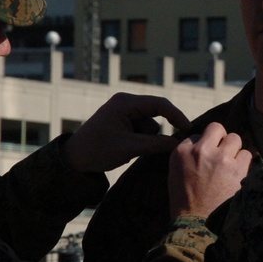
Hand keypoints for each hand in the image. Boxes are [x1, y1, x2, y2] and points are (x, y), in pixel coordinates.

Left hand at [61, 92, 190, 172]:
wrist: (74, 159)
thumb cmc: (97, 150)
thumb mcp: (129, 148)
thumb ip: (155, 144)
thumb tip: (179, 144)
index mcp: (125, 103)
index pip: (159, 104)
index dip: (176, 116)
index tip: (188, 129)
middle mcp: (126, 102)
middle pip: (156, 114)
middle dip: (154, 133)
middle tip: (151, 148)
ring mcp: (125, 112)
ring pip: (150, 125)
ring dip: (146, 139)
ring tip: (128, 149)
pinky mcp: (124, 121)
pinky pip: (142, 129)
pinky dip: (140, 140)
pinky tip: (125, 148)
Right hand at [168, 122, 251, 216]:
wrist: (196, 225)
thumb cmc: (185, 202)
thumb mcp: (175, 173)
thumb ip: (187, 155)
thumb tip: (203, 143)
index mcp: (181, 151)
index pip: (197, 135)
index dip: (204, 146)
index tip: (206, 157)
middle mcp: (201, 150)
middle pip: (217, 129)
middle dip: (221, 140)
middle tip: (222, 155)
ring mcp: (220, 158)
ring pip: (235, 138)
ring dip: (234, 150)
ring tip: (231, 166)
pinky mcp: (237, 169)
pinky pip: (247, 154)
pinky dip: (244, 163)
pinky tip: (239, 174)